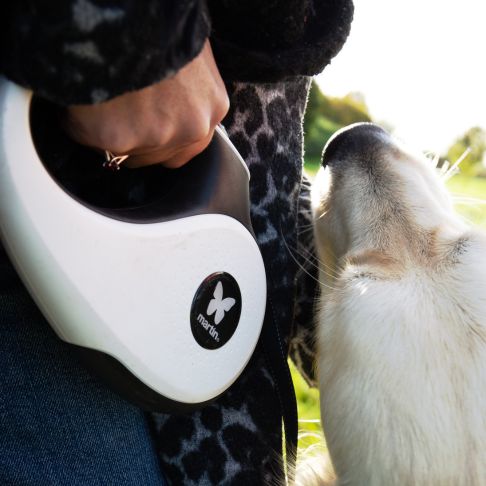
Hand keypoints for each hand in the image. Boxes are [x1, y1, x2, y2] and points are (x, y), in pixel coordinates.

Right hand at [63, 40, 228, 168]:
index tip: (146, 131)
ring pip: (124, 153)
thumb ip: (188, 94)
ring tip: (102, 99)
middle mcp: (191, 129)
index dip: (162, 140)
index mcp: (213, 108)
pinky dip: (81, 123)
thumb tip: (167, 106)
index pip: (189, 146)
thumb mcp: (192, 59)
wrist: (129, 10)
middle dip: (136, 142)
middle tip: (118, 115)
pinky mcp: (118, 139)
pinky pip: (90, 140)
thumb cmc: (160, 25)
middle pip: (157, 156)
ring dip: (110, 134)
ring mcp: (156, 137)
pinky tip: (83, 98)